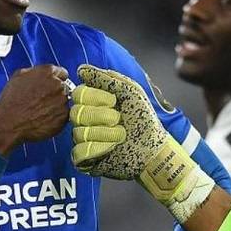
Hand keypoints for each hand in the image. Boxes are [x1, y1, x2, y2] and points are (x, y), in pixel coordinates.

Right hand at [0, 64, 69, 155]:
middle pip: (63, 87)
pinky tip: (43, 119)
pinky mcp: (63, 117)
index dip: (56, 79)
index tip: (52, 85)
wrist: (9, 122)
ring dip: (56, 105)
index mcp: (48, 72)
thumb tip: (42, 74)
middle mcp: (58, 85)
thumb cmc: (11, 100)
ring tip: (40, 111)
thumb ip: (36, 71)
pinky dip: (56, 117)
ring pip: (63, 102)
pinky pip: (63, 116)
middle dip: (55, 92)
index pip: (62, 72)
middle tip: (42, 101)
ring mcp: (62, 101)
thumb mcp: (19, 76)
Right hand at [70, 64, 213, 222]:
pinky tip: (111, 149)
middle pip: (76, 113)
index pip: (78, 94)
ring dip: (105, 134)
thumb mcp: (129, 91)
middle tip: (119, 120)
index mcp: (93, 102)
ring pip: (78, 133)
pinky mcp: (85, 160)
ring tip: (121, 136)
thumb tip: (81, 69)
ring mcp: (84, 140)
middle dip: (102, 116)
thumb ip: (106, 78)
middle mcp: (85, 120)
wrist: (154, 147)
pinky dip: (97, 149)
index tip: (114, 101)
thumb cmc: (143, 118)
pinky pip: (78, 152)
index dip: (96, 97)